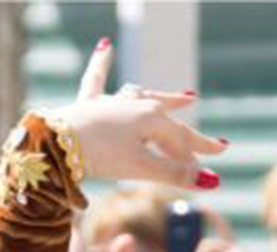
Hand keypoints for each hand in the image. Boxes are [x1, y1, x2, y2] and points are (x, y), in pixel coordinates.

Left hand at [50, 44, 224, 188]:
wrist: (57, 145)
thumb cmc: (100, 155)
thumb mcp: (141, 167)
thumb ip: (175, 173)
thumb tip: (212, 182)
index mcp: (151, 120)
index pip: (182, 139)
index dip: (200, 152)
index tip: (219, 161)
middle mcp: (134, 106)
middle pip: (169, 121)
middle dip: (189, 135)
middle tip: (212, 143)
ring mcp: (111, 102)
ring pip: (143, 97)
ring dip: (164, 98)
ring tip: (187, 97)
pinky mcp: (88, 103)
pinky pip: (96, 78)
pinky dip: (101, 62)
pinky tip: (104, 44)